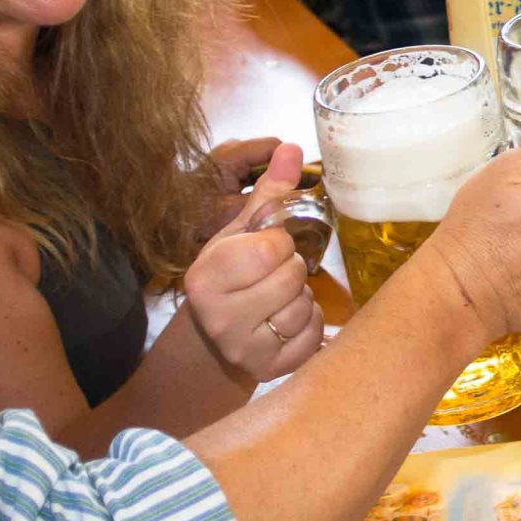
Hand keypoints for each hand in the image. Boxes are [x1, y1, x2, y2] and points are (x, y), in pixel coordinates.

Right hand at [186, 143, 324, 380]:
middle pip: (291, 277)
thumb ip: (268, 193)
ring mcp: (243, 349)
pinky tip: (287, 322)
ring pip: (304, 308)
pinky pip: (314, 337)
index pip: (270, 249)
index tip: (266, 249)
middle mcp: (219, 317)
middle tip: (273, 276)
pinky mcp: (270, 371)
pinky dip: (310, 326)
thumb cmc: (231, 277)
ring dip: (301, 299)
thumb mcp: (240, 234)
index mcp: (206, 276)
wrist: (216, 338)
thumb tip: (290, 148)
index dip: (278, 244)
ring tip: (278, 299)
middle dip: (291, 270)